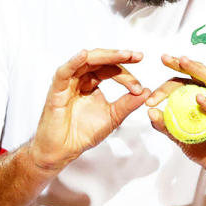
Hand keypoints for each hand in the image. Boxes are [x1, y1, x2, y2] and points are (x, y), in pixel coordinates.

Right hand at [29, 49, 148, 171]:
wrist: (63, 151)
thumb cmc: (83, 133)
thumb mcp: (113, 117)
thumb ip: (128, 104)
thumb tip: (148, 92)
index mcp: (92, 83)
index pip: (111, 70)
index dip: (127, 75)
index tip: (139, 87)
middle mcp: (80, 79)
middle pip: (100, 60)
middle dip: (119, 57)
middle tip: (137, 56)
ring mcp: (68, 83)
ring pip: (86, 61)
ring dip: (105, 56)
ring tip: (123, 55)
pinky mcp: (57, 90)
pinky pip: (64, 72)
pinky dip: (74, 61)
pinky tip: (84, 54)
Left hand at [146, 55, 205, 191]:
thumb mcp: (181, 138)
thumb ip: (167, 126)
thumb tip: (150, 112)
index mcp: (205, 99)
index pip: (185, 84)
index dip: (167, 84)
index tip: (149, 95)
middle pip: (200, 75)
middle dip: (183, 64)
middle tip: (166, 58)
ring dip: (198, 71)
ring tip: (184, 63)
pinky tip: (199, 99)